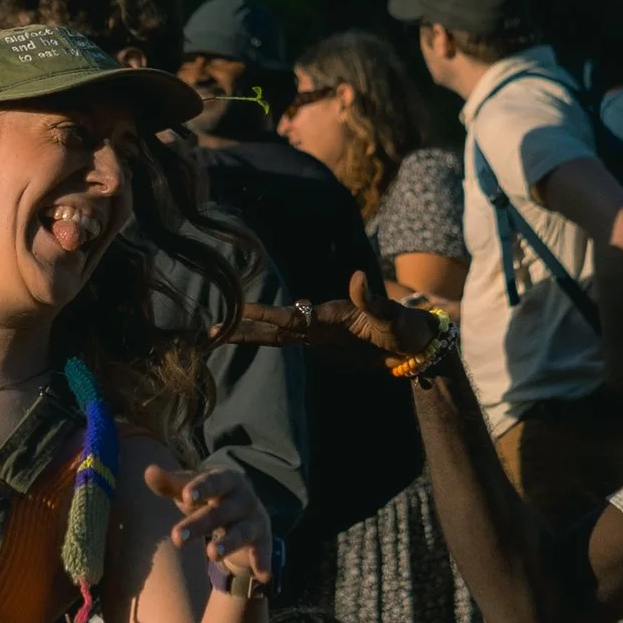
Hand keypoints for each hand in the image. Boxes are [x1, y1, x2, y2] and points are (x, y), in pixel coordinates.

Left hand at [144, 464, 273, 586]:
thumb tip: (148, 472)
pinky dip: (263, 561)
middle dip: (201, 523)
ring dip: (229, 543)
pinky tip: (262, 575)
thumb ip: (171, 484)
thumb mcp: (192, 492)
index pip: (214, 481)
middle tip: (176, 538)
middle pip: (221, 511)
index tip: (187, 497)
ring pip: (242, 531)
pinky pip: (262, 551)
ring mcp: (255, 519)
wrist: (244, 516)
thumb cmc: (210, 500)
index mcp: (226, 480)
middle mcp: (243, 498)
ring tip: (212, 555)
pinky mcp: (263, 540)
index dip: (202, 488)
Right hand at [228, 271, 438, 361]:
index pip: (290, 316)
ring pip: (274, 335)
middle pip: (273, 326)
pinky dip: (262, 343)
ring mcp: (317, 335)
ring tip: (214, 337)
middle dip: (242, 327)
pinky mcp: (320, 348)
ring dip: (245, 336)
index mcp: (331, 313)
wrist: (414, 344)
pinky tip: (239, 342)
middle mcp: (318, 321)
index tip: (237, 310)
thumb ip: (372, 299)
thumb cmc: (405, 326)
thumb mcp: (391, 315)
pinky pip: (285, 346)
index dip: (264, 314)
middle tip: (208, 330)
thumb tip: (357, 275)